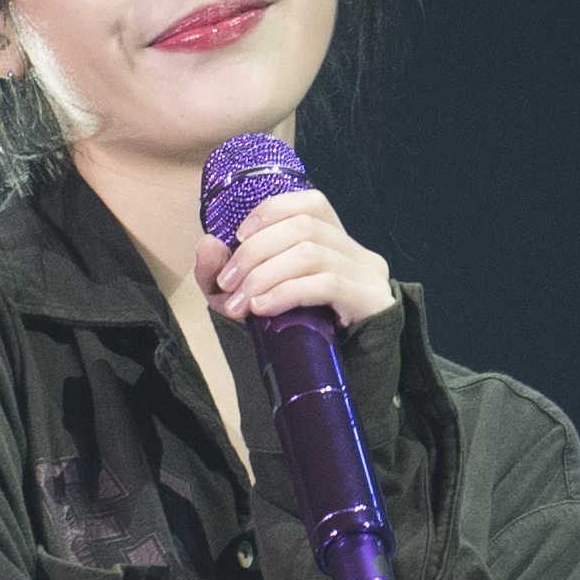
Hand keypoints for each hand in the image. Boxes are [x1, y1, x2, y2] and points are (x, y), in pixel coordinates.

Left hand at [194, 189, 392, 330]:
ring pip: (311, 254)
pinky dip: (287, 292)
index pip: (310, 203)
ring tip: (241, 303)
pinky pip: (326, 284)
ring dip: (265, 275)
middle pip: (303, 227)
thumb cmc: (295, 331)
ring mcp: (367, 274)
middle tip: (227, 284)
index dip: (271, 212)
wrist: (336, 376)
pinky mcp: (371, 300)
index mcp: (333, 241)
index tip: (237, 238)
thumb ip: (222, 271)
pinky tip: (263, 308)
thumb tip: (208, 243)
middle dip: (255, 252)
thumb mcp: (248, 297)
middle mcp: (355, 251)